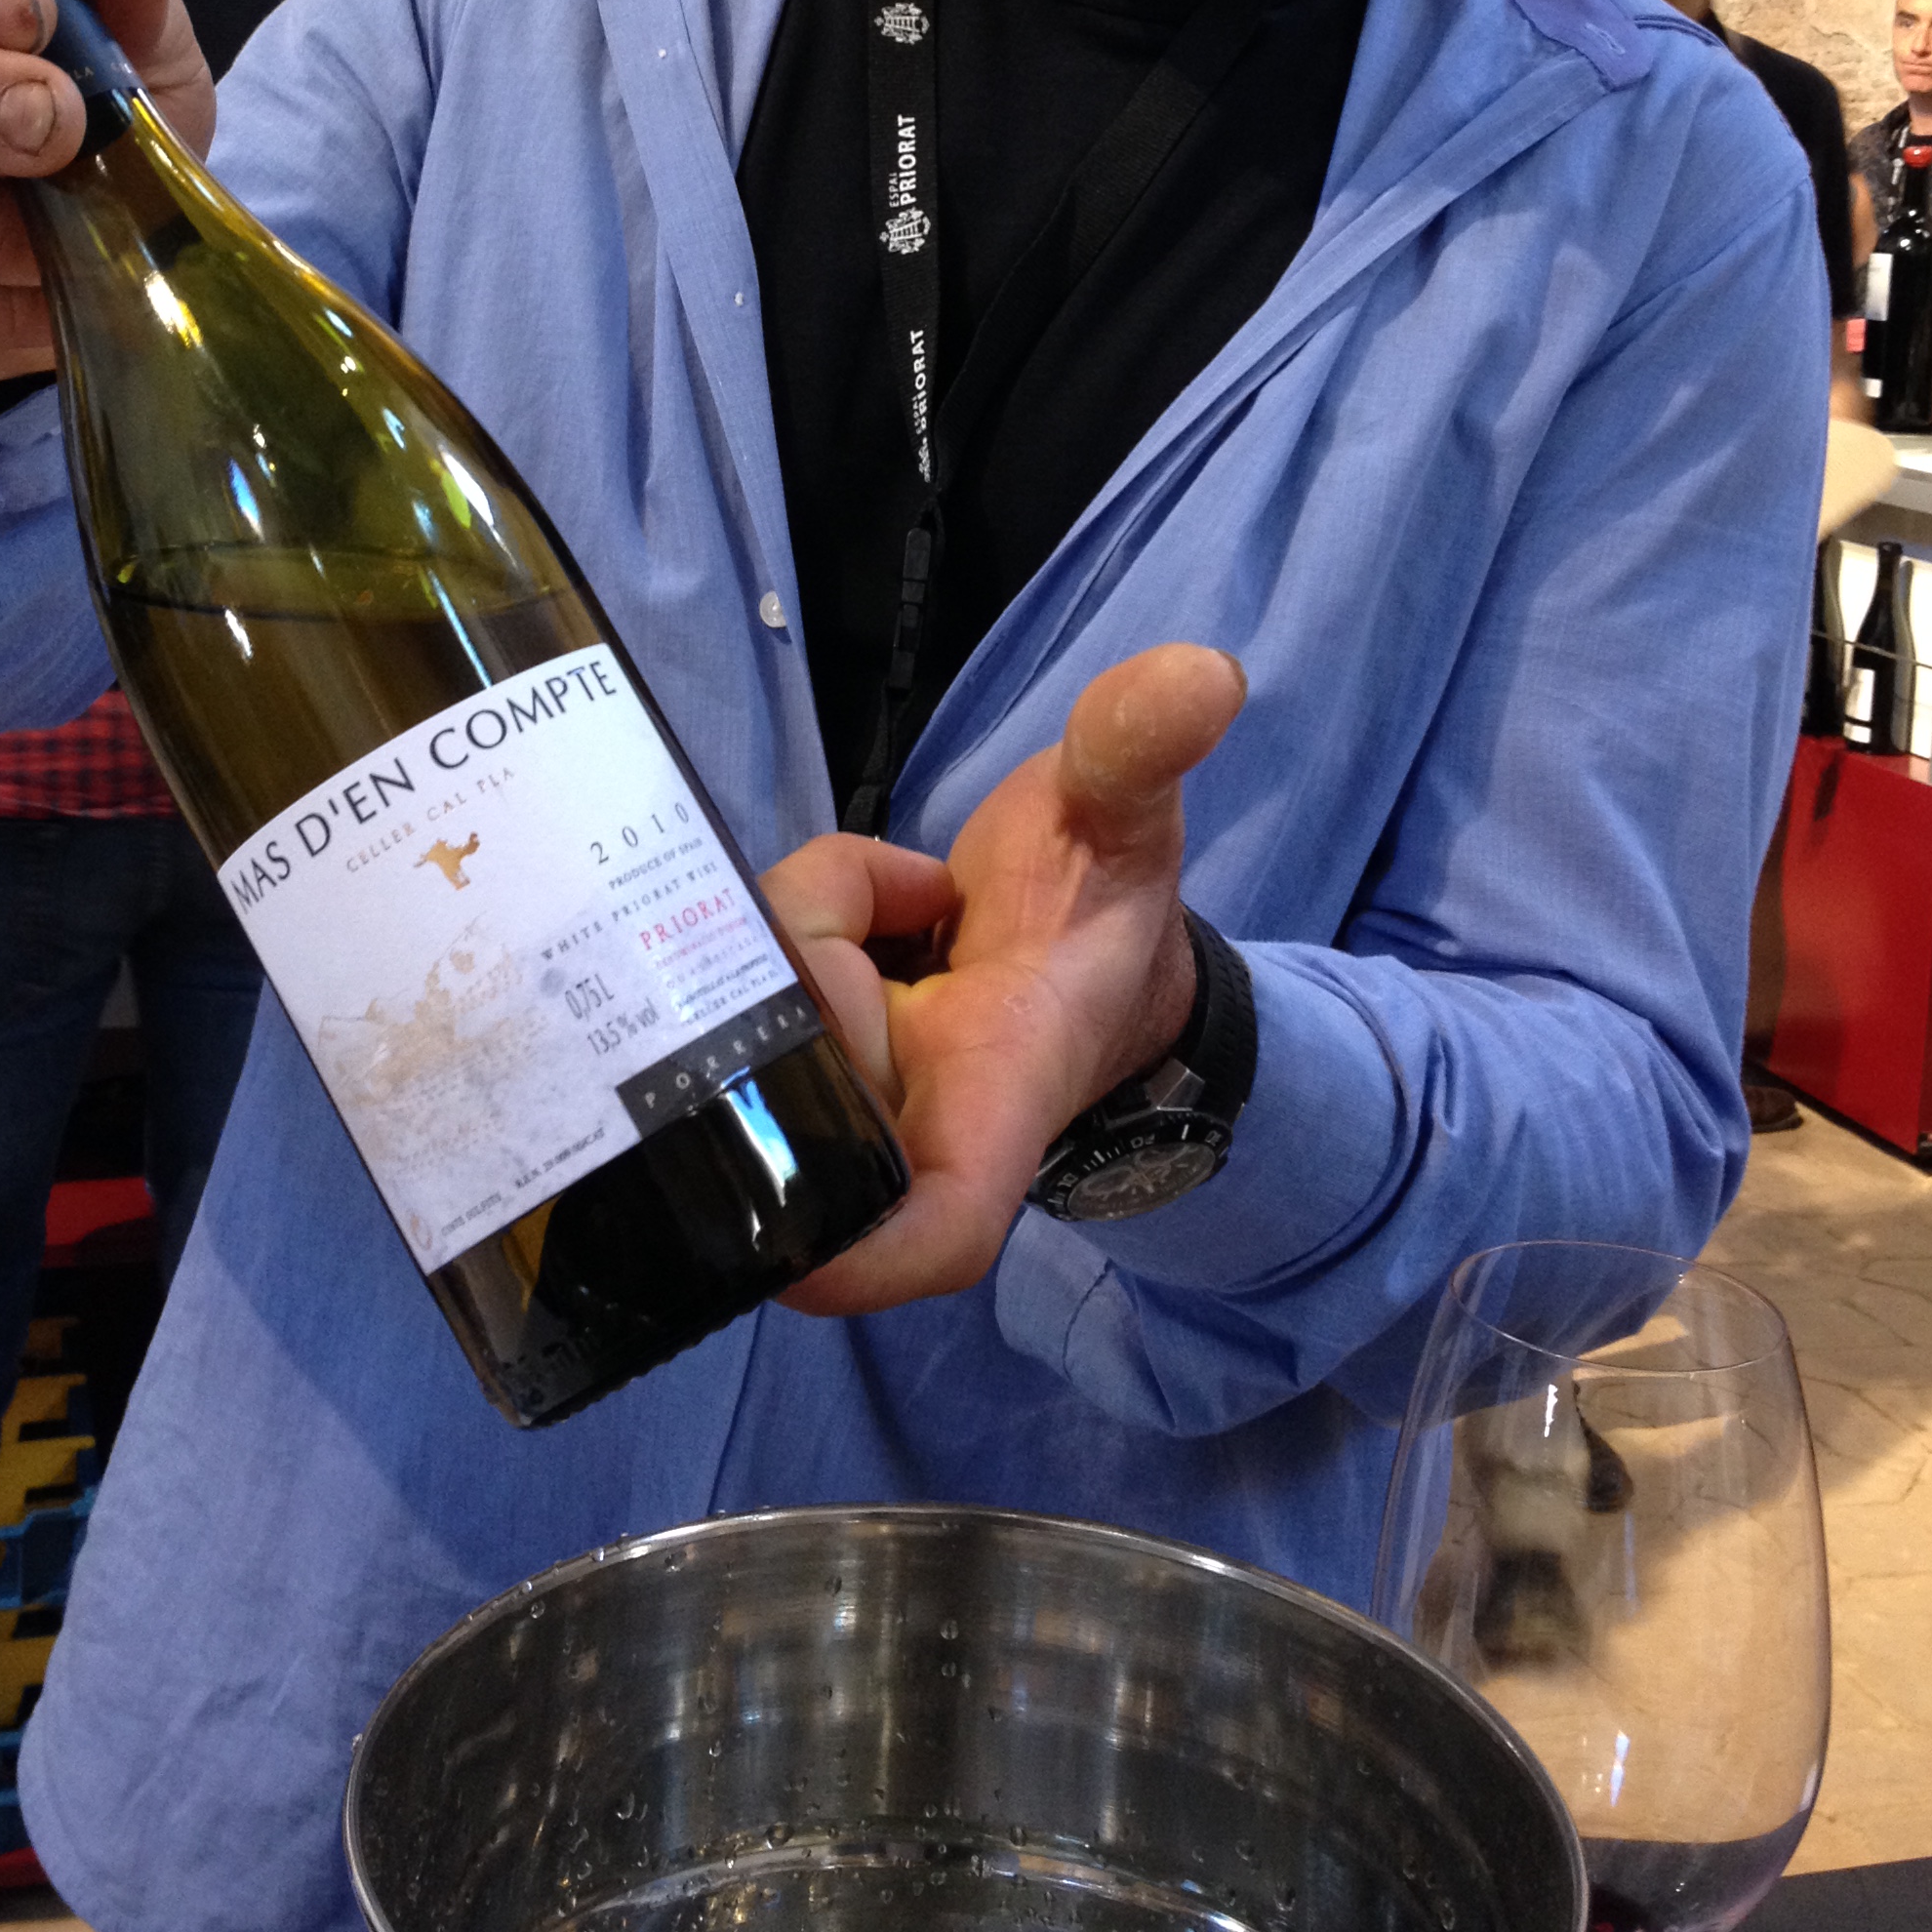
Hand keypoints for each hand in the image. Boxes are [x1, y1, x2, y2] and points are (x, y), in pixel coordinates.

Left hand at [765, 642, 1244, 1314]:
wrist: (1077, 932)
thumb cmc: (1102, 900)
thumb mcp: (1128, 809)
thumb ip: (1141, 747)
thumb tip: (1203, 675)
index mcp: (996, 1098)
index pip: (937, 1223)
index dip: (868, 1256)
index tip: (795, 1254)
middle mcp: (904, 1124)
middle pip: (798, 1091)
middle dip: (799, 974)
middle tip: (882, 891)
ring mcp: (842, 1099)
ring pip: (744, 1033)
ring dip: (795, 928)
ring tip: (895, 887)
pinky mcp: (795, 1063)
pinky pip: (728, 998)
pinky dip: (779, 927)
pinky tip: (860, 905)